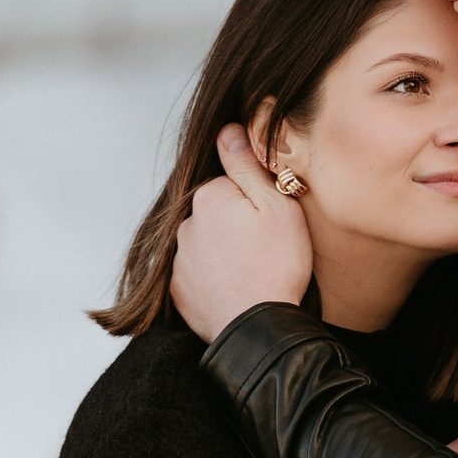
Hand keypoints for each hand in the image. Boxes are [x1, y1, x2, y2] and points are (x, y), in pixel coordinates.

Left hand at [171, 124, 313, 339]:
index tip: (273, 219)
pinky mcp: (179, 291)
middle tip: (267, 247)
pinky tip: (237, 287)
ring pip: (207, 242)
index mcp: (210, 198)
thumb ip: (249, 165)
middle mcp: (187, 225)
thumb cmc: (277, 265)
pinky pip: (198, 273)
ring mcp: (179, 260)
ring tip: (253, 270)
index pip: (232, 183)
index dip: (257, 198)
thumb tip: (227, 129)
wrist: (259, 328)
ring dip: (224, 250)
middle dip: (237, 223)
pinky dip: (215, 277)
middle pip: (217, 212)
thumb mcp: (278, 205)